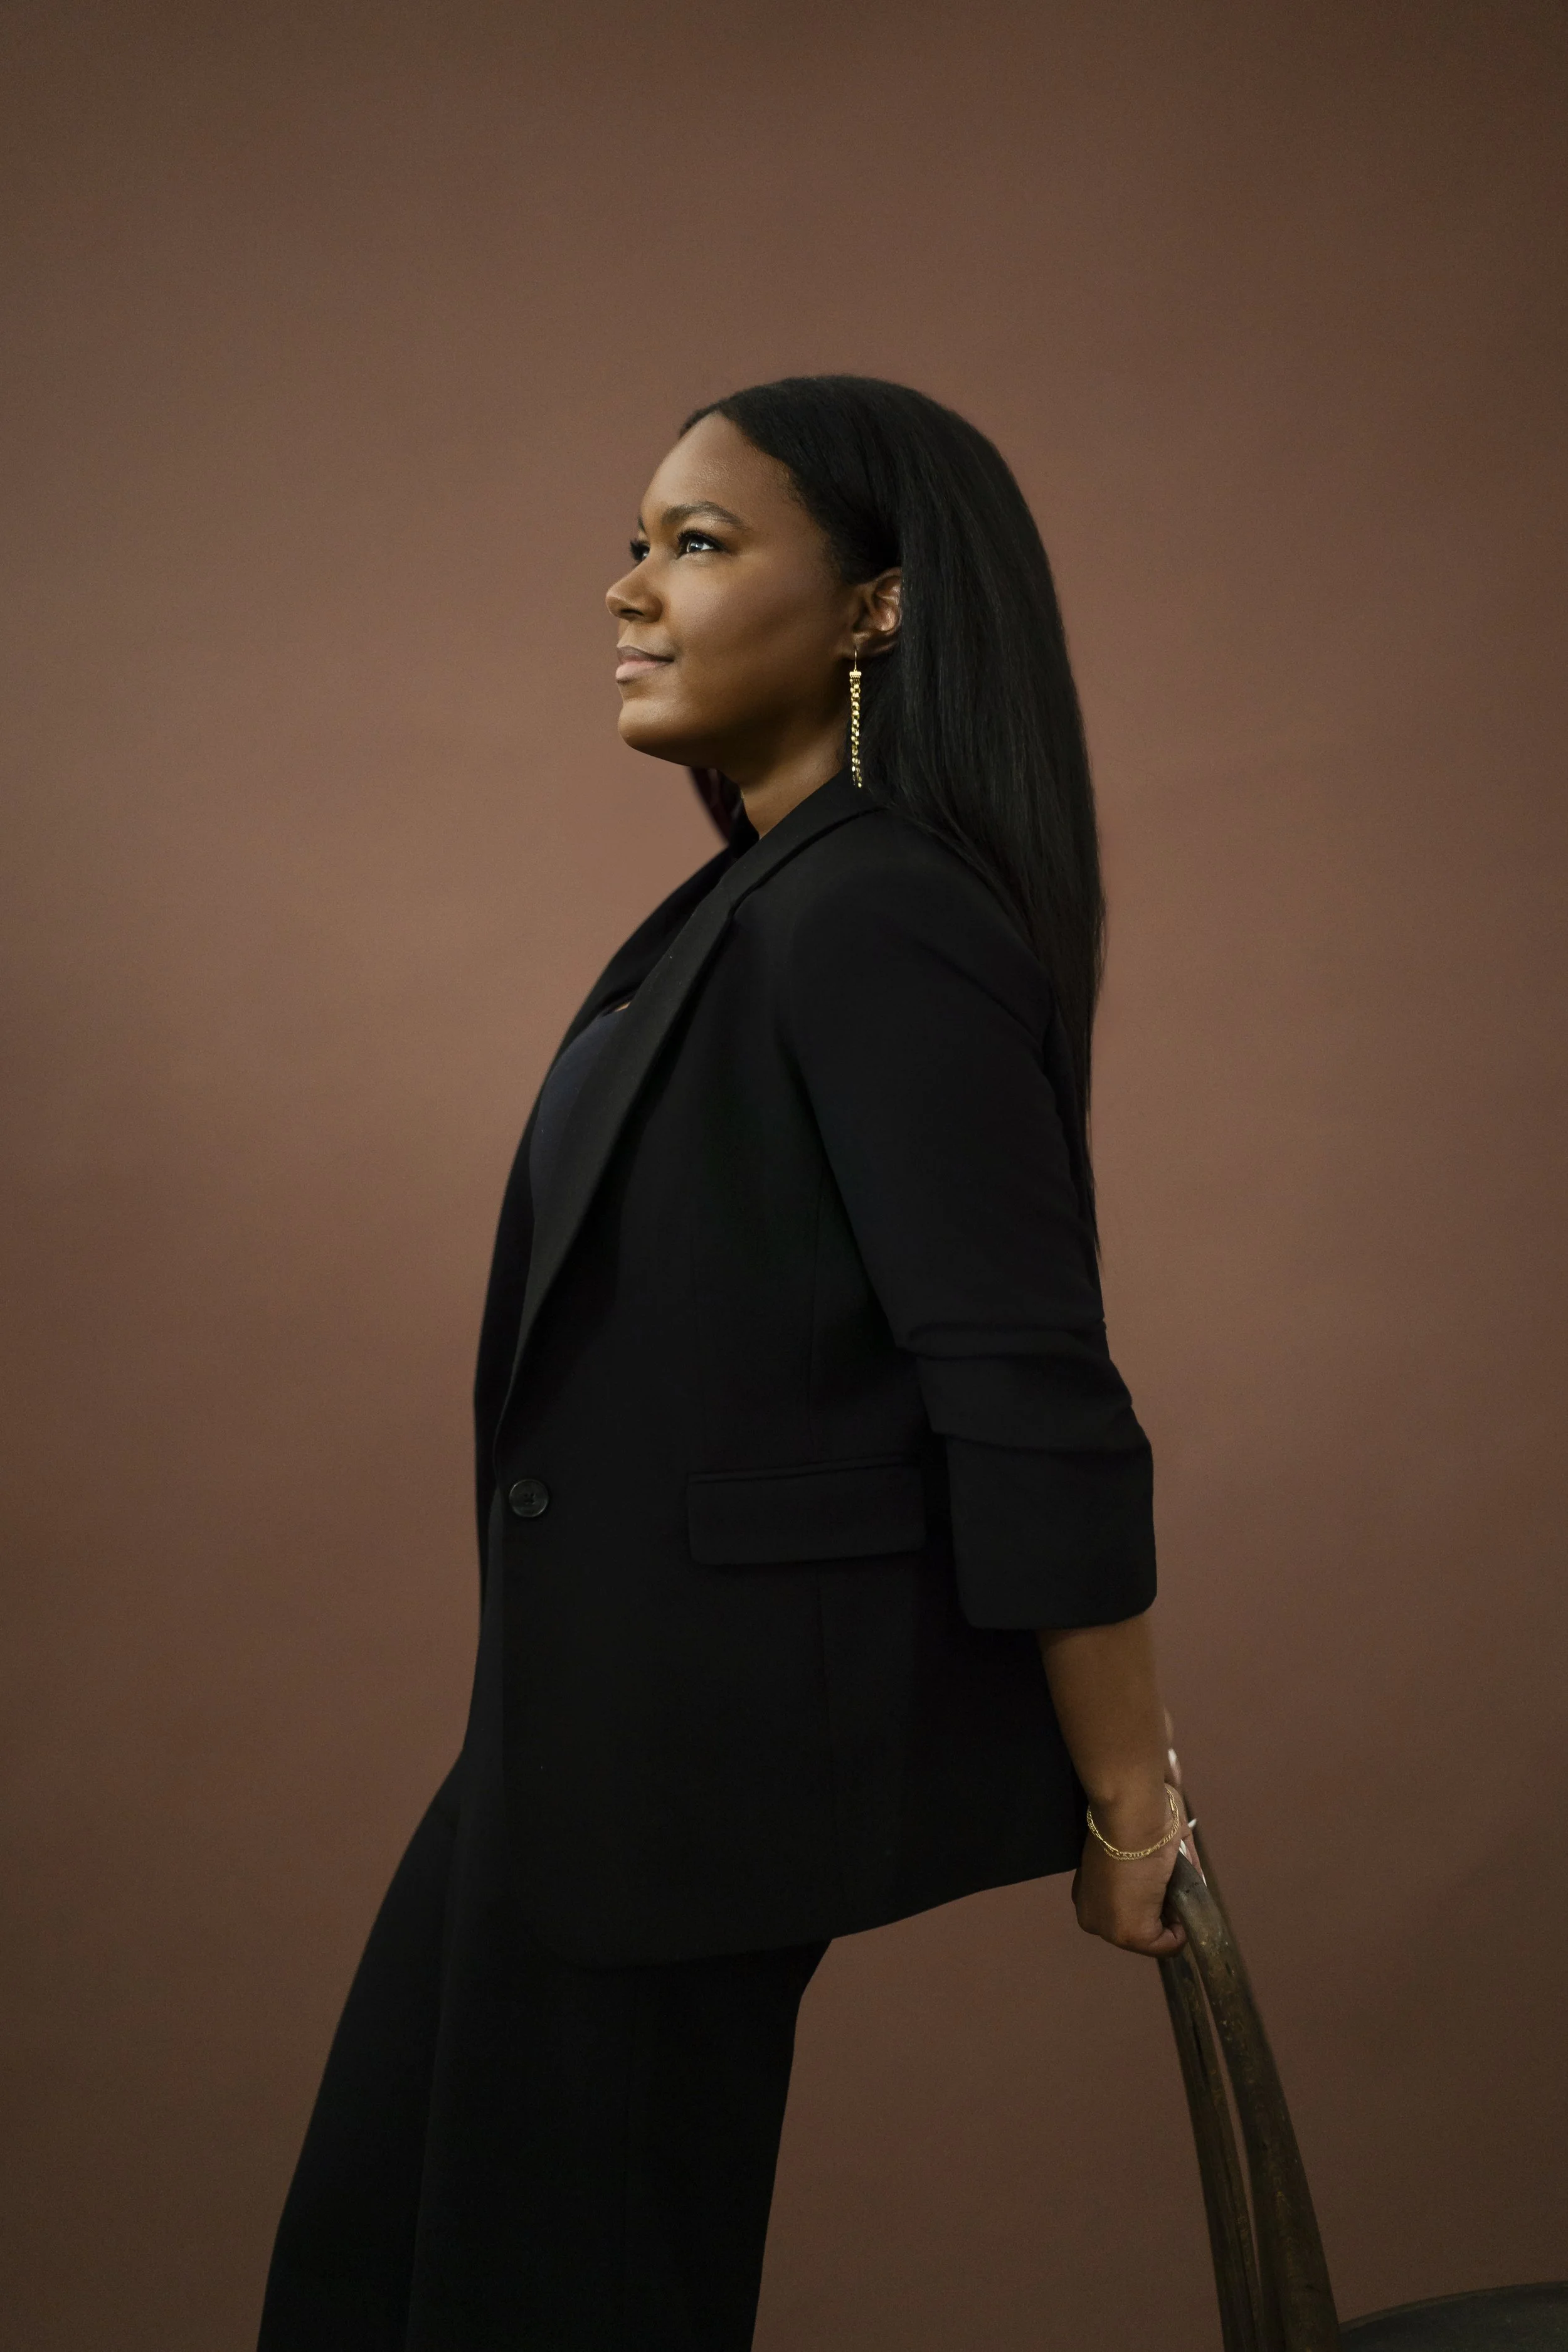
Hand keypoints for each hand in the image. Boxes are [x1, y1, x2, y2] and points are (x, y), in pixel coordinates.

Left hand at [1071, 1781, 1186, 1958]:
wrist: (1130, 1814)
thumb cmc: (1134, 1819)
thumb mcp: (1135, 1848)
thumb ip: (1149, 1871)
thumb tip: (1180, 1877)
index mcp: (1089, 1892)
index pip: (1125, 1909)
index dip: (1151, 1899)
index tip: (1162, 1881)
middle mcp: (1091, 1915)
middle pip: (1137, 1926)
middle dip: (1160, 1911)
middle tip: (1169, 1885)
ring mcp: (1109, 1929)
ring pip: (1153, 1937)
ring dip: (1171, 1918)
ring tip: (1173, 1888)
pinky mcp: (1131, 1934)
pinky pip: (1167, 1945)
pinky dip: (1181, 1932)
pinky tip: (1179, 1902)